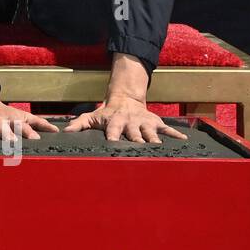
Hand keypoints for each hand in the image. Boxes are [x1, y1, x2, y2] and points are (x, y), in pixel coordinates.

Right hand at [0, 86, 58, 140]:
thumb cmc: (2, 111)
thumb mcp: (20, 115)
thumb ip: (37, 123)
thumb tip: (55, 130)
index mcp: (10, 120)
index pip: (21, 126)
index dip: (28, 132)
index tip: (35, 138)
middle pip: (2, 129)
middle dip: (7, 135)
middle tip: (11, 142)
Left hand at [63, 91, 186, 143]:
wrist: (126, 100)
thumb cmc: (107, 113)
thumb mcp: (92, 117)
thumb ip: (79, 124)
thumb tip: (66, 132)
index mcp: (115, 122)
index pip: (113, 130)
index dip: (113, 137)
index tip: (113, 144)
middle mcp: (130, 122)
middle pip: (134, 133)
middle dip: (137, 140)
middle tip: (140, 149)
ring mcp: (144, 123)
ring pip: (151, 132)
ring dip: (155, 139)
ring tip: (161, 147)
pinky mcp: (156, 123)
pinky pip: (167, 129)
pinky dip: (176, 134)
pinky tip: (184, 141)